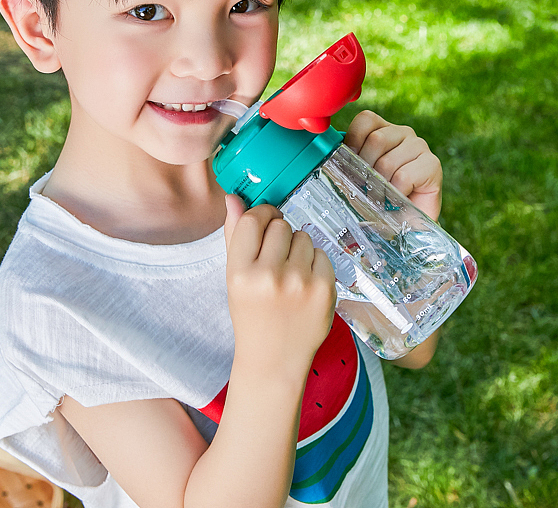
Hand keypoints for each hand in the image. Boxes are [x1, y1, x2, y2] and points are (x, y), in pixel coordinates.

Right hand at [223, 196, 335, 380]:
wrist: (275, 359)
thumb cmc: (252, 315)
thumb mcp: (234, 278)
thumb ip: (234, 236)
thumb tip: (233, 198)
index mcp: (240, 273)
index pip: (253, 220)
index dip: (262, 215)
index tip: (266, 222)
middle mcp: (269, 276)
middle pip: (280, 225)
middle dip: (279, 236)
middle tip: (276, 260)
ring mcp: (299, 283)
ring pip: (304, 236)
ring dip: (298, 249)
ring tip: (290, 275)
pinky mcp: (324, 289)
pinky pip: (322, 254)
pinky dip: (315, 265)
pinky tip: (305, 285)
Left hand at [344, 110, 442, 219]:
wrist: (408, 223)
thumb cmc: (382, 198)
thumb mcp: (359, 179)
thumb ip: (347, 166)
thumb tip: (330, 161)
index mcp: (384, 130)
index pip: (366, 119)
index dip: (354, 141)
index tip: (350, 164)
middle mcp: (403, 133)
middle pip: (376, 140)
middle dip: (366, 170)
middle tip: (368, 188)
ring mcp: (420, 146)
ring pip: (388, 161)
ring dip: (380, 185)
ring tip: (383, 196)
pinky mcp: (432, 164)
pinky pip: (403, 176)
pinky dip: (395, 193)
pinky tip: (398, 199)